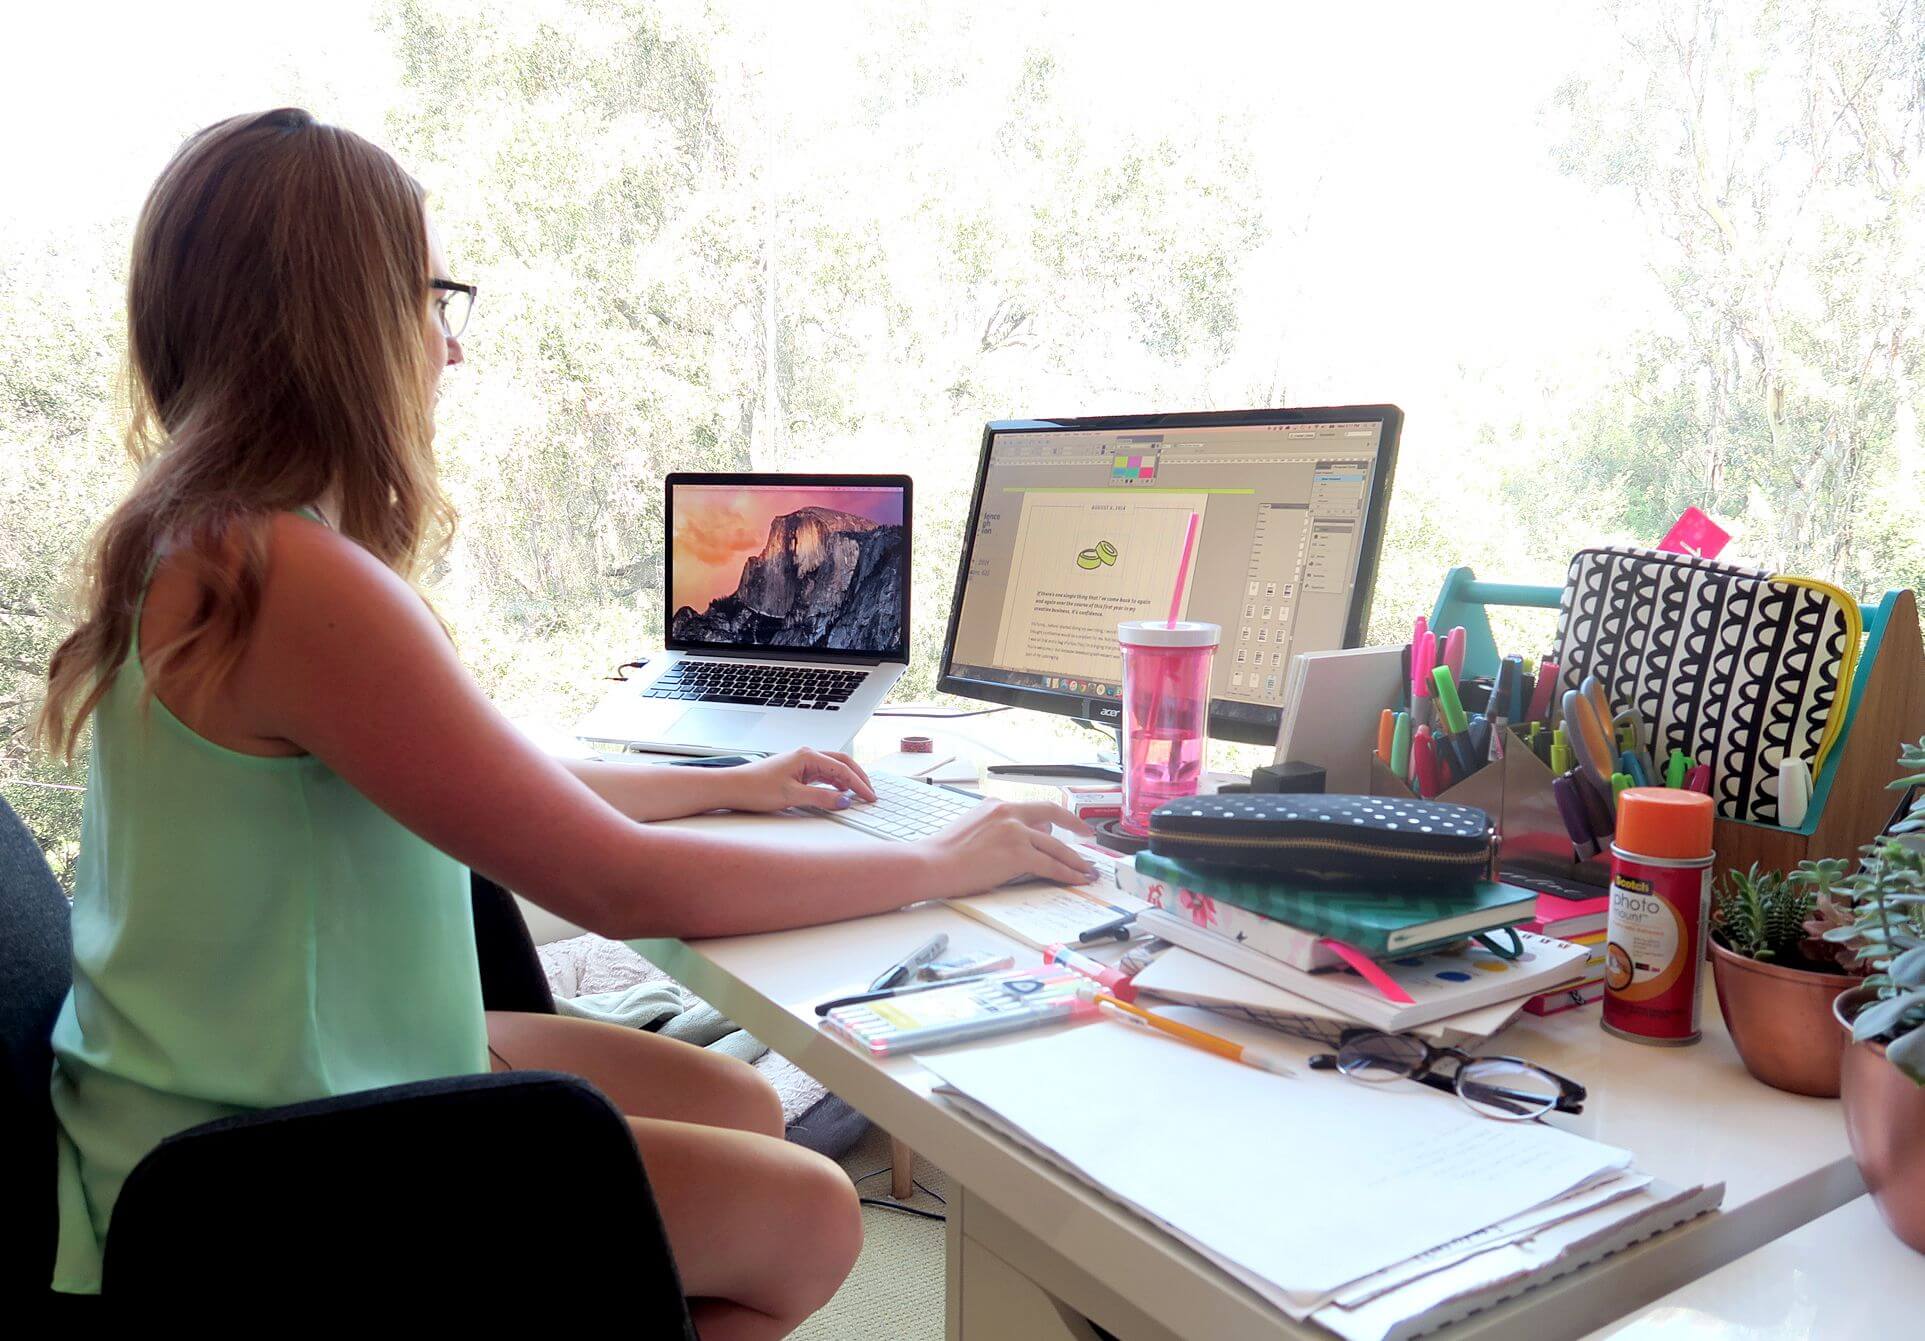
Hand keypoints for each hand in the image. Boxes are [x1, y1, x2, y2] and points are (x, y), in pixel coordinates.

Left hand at [727, 748, 877, 813]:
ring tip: (859, 795)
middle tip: (870, 794)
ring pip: (833, 769)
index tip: (870, 798)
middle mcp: (806, 755)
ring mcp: (801, 763)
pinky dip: (834, 784)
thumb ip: (821, 798)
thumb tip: (845, 801)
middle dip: (858, 778)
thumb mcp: (791, 796)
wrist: (731, 787)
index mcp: (807, 756)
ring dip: (847, 781)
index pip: (843, 769)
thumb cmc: (755, 788)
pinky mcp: (796, 772)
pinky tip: (839, 793)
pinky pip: (822, 775)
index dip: (859, 784)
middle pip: (842, 763)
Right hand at [922, 799, 1099, 893]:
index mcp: (996, 804)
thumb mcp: (972, 827)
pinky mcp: (1018, 853)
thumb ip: (996, 828)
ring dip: (1076, 860)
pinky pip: (1051, 865)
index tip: (1064, 821)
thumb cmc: (943, 853)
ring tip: (1087, 869)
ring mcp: (1015, 832)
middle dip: (1075, 825)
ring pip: (1057, 846)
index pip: (1033, 808)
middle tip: (1087, 834)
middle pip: (1053, 815)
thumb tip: (1015, 841)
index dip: (1054, 815)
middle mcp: (1008, 812)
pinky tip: (1077, 879)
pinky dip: (1068, 873)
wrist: (931, 864)